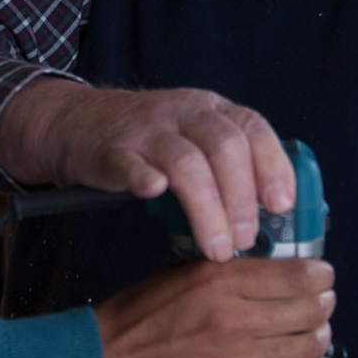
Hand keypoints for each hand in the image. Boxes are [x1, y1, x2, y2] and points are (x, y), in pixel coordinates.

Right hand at [0, 78, 293, 259]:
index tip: (281, 206)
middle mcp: (183, 113)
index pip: (252, 128)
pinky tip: (155, 194)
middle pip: (224, 147)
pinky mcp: (111, 149)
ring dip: (207, 208)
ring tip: (216, 248)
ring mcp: (145, 130)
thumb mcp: (195, 137)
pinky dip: (143, 177)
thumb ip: (230, 166)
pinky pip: (129, 162)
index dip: (272, 166)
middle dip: (241, 198)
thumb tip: (271, 215)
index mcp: (211, 109)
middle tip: (244, 240)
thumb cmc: (147, 139)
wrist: (76, 122)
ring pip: (185, 162)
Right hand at [95, 258, 332, 357]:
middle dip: (322, 306)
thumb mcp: (175, 275)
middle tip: (321, 306)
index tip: (321, 277)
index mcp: (219, 279)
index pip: (296, 273)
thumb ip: (219, 271)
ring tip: (313, 337)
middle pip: (309, 308)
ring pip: (307, 347)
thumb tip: (260, 269)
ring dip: (317, 340)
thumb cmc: (132, 321)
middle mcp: (235, 316)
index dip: (319, 276)